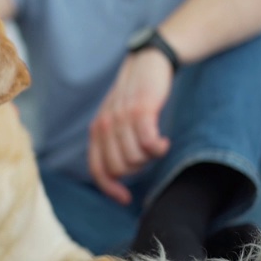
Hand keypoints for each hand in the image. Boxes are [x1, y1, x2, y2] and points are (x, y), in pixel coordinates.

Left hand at [89, 48, 173, 204]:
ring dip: (150, 157)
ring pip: (135, 158)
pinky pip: (149, 143)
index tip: (125, 198)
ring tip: (155, 142)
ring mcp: (122, 117)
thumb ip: (112, 143)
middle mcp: (105, 124)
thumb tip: (117, 177)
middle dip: (137, 168)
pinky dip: (158, 148)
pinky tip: (163, 140)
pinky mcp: (141, 109)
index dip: (109, 188)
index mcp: (97, 129)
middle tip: (147, 153)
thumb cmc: (136, 96)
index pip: (97, 168)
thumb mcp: (117, 119)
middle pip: (119, 168)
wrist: (149, 62)